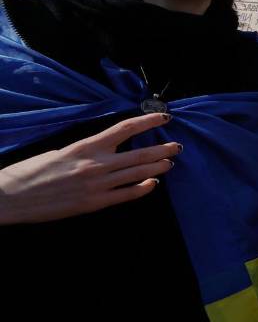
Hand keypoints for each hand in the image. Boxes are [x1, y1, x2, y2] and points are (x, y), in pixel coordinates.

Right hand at [0, 113, 179, 224]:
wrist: (13, 197)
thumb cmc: (31, 172)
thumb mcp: (60, 152)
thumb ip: (86, 151)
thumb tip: (106, 149)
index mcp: (86, 146)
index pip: (125, 128)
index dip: (148, 122)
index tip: (165, 118)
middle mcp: (96, 163)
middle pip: (139, 152)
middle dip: (162, 148)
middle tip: (178, 146)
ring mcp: (98, 184)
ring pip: (137, 173)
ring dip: (157, 167)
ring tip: (170, 162)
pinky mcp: (95, 203)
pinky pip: (127, 194)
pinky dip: (142, 188)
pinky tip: (152, 184)